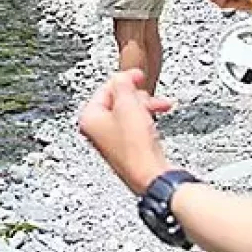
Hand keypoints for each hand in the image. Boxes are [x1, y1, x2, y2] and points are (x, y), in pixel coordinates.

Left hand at [79, 69, 174, 194]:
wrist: (152, 176)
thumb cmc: (136, 146)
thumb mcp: (128, 105)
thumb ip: (122, 85)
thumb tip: (120, 77)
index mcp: (89, 118)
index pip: (104, 89)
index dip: (124, 80)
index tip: (139, 75)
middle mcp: (96, 131)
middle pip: (116, 101)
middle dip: (137, 96)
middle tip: (151, 96)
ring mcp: (110, 141)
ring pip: (127, 113)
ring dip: (144, 106)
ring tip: (161, 107)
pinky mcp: (126, 150)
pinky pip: (134, 127)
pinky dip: (145, 120)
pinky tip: (156, 123)